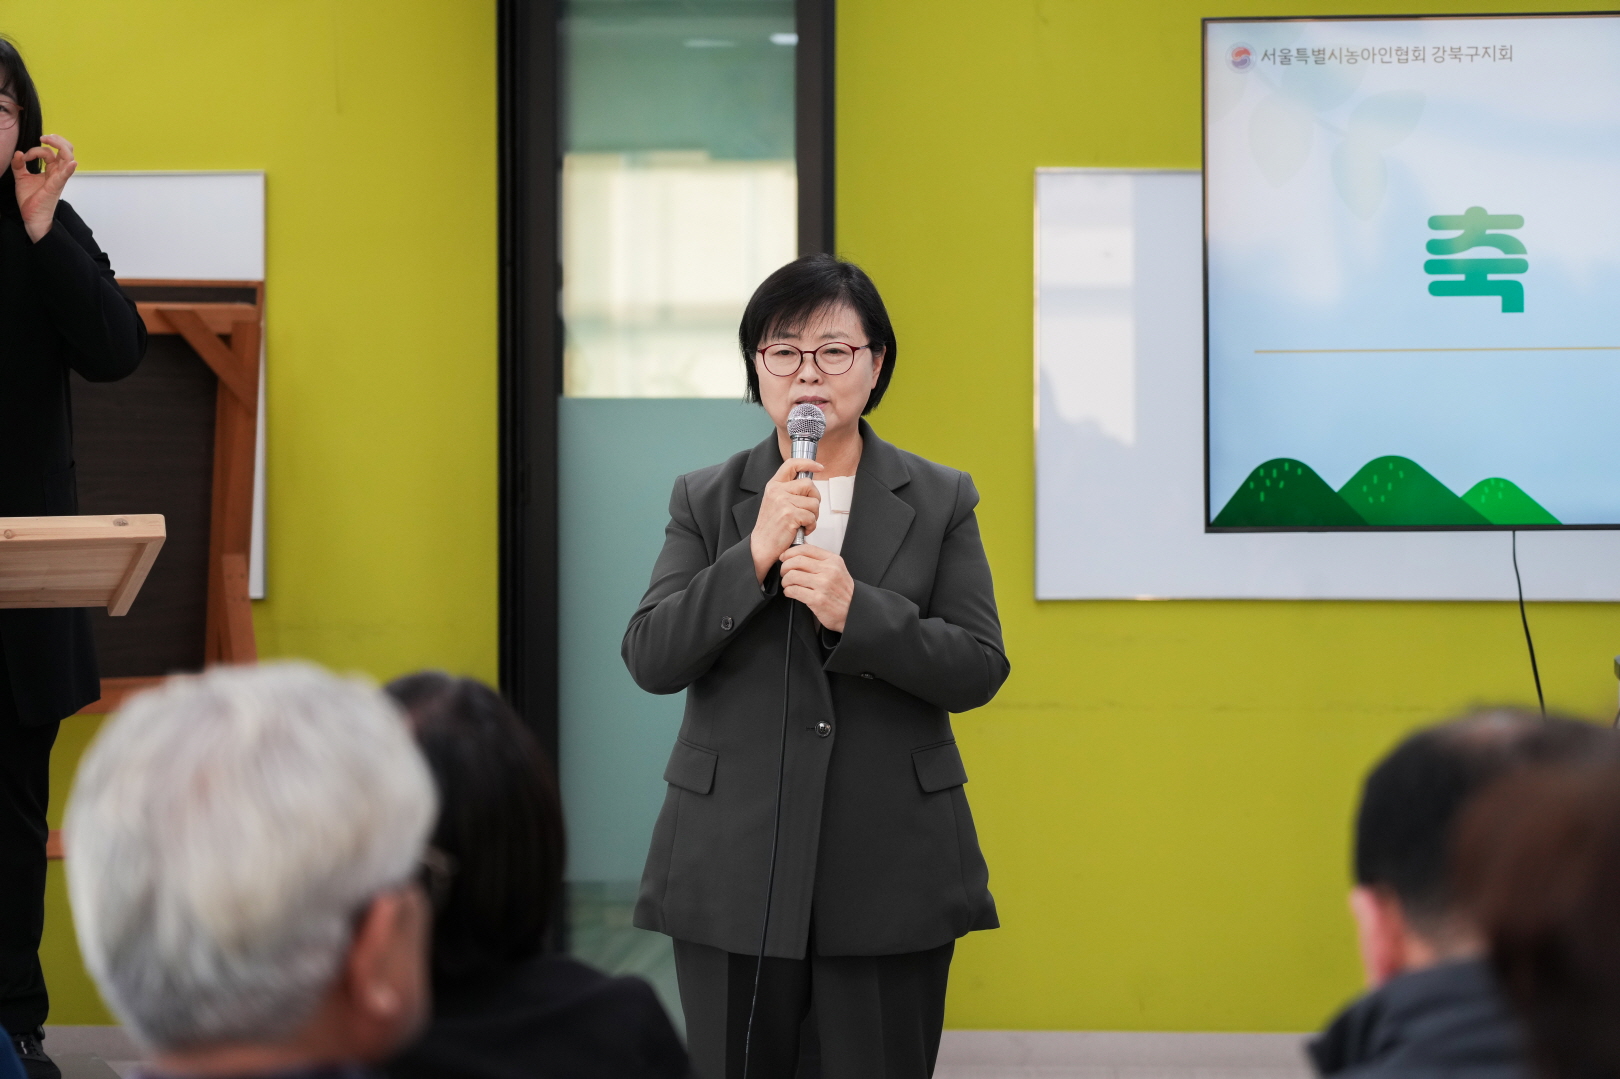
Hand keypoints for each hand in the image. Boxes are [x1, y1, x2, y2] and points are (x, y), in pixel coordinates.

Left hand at [14, 134, 75, 242]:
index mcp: (51, 170)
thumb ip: (19, 164)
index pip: (48, 152)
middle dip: (57, 140)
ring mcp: (58, 178)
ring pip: (68, 157)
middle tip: (44, 137)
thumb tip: (18, 152)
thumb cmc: (31, 199)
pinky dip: (69, 169)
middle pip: (66, 151)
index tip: (24, 157)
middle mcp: (57, 172)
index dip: (35, 149)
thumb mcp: (21, 177)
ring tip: (47, 139)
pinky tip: (72, 163)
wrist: (31, 216)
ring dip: (60, 146)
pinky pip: (66, 176)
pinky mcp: (55, 186)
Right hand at [751, 457, 822, 582]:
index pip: (791, 464)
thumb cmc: (771, 527)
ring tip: (803, 523)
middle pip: (809, 484)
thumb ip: (788, 491)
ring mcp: (783, 502)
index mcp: (773, 485)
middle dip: (815, 499)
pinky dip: (811, 526)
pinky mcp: (789, 515)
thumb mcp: (775, 502)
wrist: (761, 546)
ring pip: (814, 502)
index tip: (819, 467)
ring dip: (814, 515)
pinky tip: (802, 530)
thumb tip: (809, 485)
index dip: (808, 463)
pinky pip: (812, 516)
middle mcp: (777, 490)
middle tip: (809, 511)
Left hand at [779, 543, 853, 631]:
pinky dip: (788, 591)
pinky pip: (794, 590)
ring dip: (785, 580)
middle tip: (784, 572)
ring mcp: (823, 585)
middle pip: (796, 561)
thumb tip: (799, 551)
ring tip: (787, 584)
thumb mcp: (837, 570)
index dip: (790, 552)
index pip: (806, 549)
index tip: (784, 557)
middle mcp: (829, 571)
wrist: (853, 612)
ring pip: (792, 575)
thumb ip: (820, 560)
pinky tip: (791, 592)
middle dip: (785, 566)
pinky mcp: (817, 599)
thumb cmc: (843, 592)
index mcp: (833, 561)